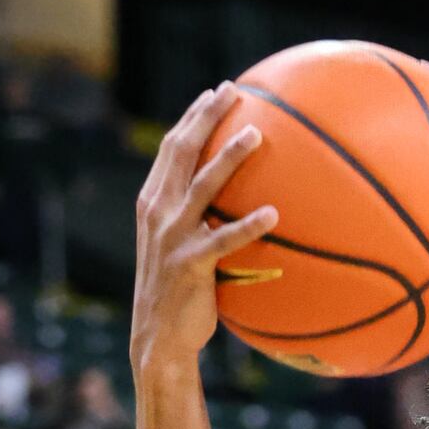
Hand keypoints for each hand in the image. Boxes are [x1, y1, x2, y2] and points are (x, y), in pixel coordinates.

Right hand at [130, 82, 274, 367]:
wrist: (159, 335)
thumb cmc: (182, 292)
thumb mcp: (185, 247)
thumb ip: (203, 220)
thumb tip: (247, 202)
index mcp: (154, 202)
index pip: (172, 149)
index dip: (193, 118)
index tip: (216, 92)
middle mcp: (158, 212)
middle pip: (182, 152)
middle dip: (206, 118)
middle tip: (233, 93)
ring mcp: (172, 236)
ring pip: (202, 186)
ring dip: (228, 158)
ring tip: (256, 135)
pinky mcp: (190, 264)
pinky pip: (223, 240)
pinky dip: (248, 225)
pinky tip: (274, 213)